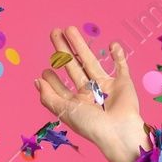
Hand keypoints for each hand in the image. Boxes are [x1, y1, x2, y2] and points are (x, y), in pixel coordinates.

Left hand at [35, 25, 149, 161]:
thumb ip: (49, 97)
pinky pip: (121, 66)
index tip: (45, 69)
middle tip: (54, 33)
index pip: (61, 88)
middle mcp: (90, 94)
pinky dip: (118, 55)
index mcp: (76, 104)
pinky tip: (112, 44)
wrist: (118, 131)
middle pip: (74, 68)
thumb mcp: (64, 111)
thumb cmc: (91, 126)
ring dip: (81, 45)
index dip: (52, 79)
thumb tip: (37, 81)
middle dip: (63, 51)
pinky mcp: (123, 83)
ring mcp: (107, 87)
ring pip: (91, 61)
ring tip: (70, 29)